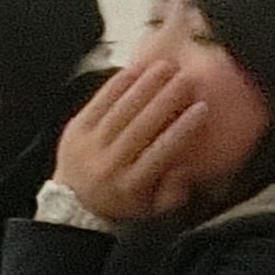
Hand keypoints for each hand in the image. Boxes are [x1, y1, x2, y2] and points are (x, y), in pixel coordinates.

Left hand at [54, 53, 207, 220]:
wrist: (71, 204)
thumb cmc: (121, 202)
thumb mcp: (150, 208)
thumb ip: (172, 193)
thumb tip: (185, 170)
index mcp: (131, 184)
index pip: (161, 152)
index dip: (182, 129)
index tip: (202, 108)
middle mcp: (109, 164)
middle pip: (142, 126)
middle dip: (166, 100)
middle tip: (187, 78)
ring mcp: (90, 145)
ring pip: (121, 110)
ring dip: (144, 86)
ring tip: (165, 67)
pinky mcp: (75, 129)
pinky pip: (99, 102)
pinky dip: (118, 85)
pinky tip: (135, 69)